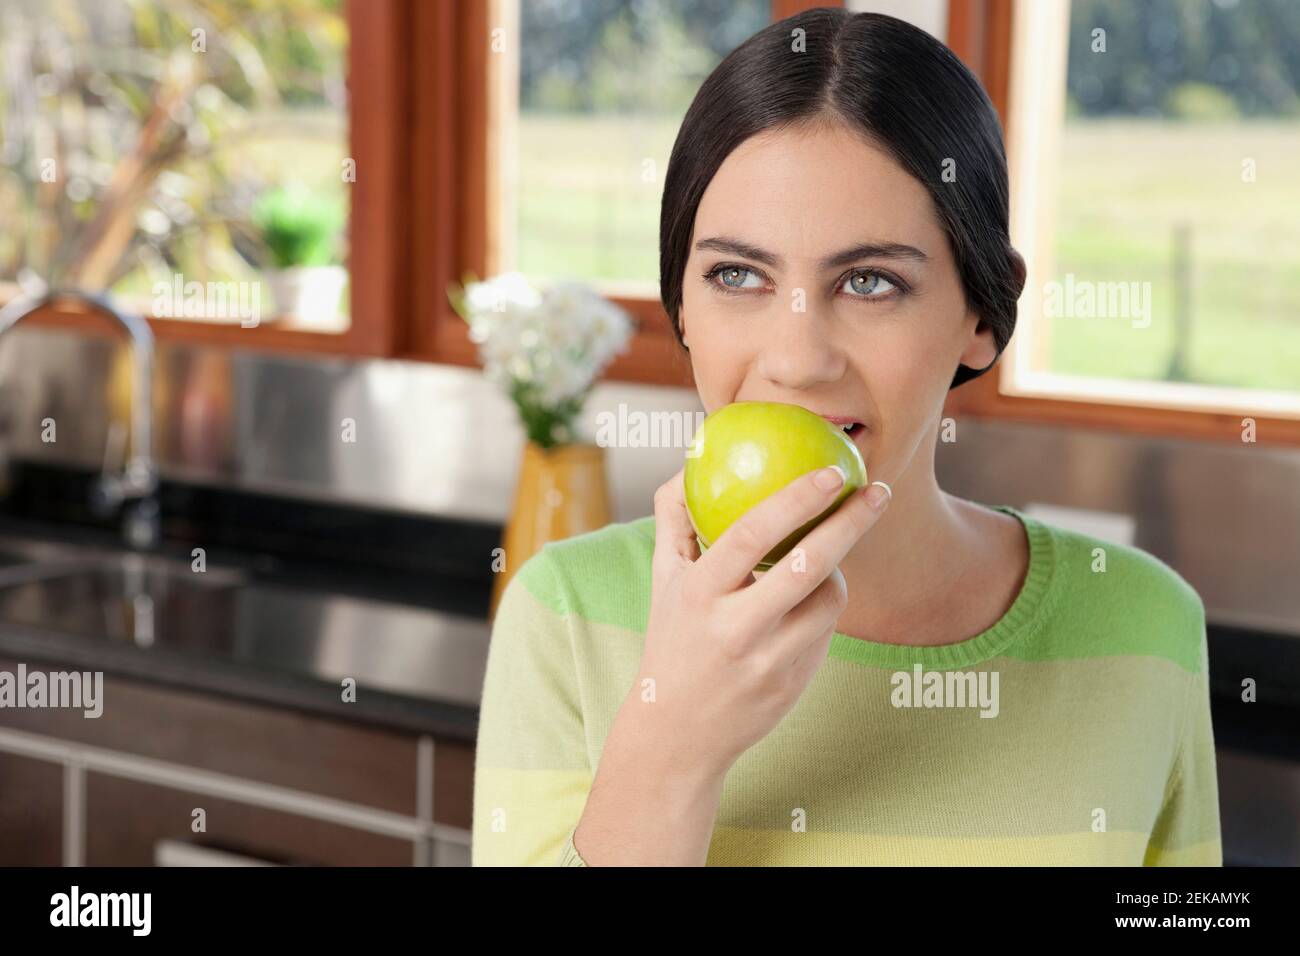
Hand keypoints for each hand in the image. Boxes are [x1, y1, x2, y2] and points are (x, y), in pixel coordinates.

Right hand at [625, 463, 891, 775]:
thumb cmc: (672, 638)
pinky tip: (810, 602)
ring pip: (829, 600)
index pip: (751, 535)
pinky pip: (826, 631)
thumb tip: (690, 458)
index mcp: (699, 593)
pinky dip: (824, 607)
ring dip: (838, 570)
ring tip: (829, 554)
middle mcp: (734, 627)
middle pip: (808, 565)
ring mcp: (768, 660)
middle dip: (851, 522)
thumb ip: (675, 518)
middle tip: (879, 490)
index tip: (832, 472)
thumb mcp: (663, 579)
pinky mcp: (794, 684)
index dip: (796, 500)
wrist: (677, 732)